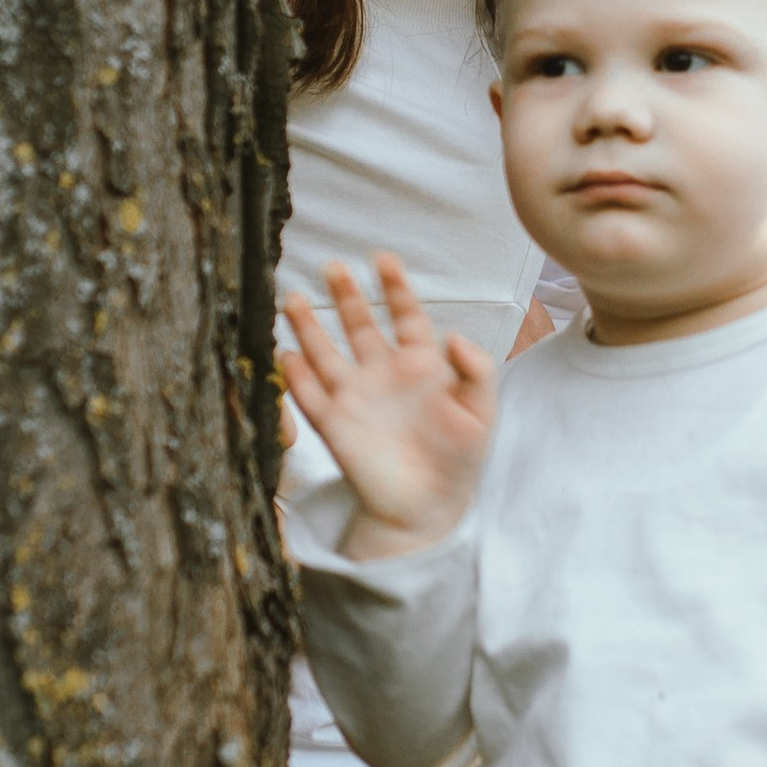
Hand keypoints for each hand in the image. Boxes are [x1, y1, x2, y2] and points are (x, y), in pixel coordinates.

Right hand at [277, 253, 495, 552]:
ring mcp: (356, 398)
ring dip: (309, 327)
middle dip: (346, 296)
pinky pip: (309, 396)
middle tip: (332, 267)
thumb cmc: (458, 459)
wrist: (428, 507)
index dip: (395, 287)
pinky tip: (285, 354)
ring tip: (294, 299)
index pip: (406, 316)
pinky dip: (295, 376)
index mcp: (420, 366)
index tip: (383, 260)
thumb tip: (455, 337)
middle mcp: (383, 374)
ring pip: (326, 353)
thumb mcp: (481, 413)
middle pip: (360, 325)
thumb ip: (476, 372)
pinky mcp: (335, 425)